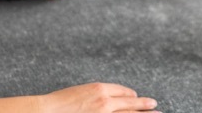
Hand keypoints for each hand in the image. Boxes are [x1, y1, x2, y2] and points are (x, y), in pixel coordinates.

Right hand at [40, 83, 158, 112]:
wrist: (47, 111)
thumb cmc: (58, 104)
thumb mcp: (79, 93)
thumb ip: (94, 96)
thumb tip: (104, 99)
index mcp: (99, 89)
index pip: (121, 91)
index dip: (130, 94)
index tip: (135, 96)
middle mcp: (105, 102)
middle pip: (130, 103)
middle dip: (143, 104)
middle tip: (154, 104)